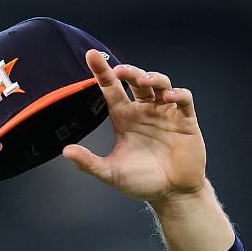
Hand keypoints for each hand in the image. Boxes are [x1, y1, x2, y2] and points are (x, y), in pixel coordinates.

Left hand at [63, 49, 206, 204]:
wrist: (173, 195)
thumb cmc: (142, 183)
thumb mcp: (112, 173)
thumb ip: (89, 163)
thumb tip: (66, 151)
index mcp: (125, 118)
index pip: (111, 88)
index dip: (102, 71)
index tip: (91, 55)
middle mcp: (144, 111)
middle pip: (136, 80)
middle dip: (129, 71)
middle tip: (121, 71)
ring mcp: (165, 114)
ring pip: (160, 83)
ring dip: (153, 77)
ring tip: (144, 82)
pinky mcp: (185, 121)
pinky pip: (184, 99)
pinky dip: (178, 93)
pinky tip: (168, 96)